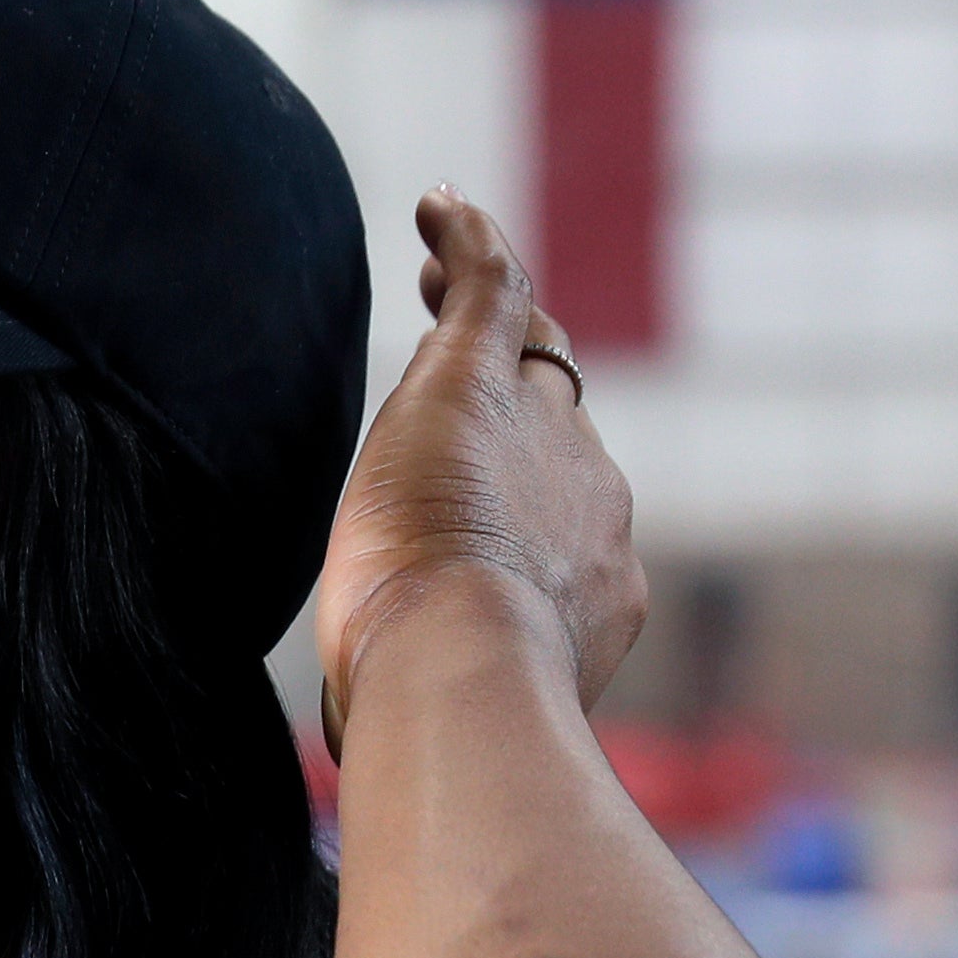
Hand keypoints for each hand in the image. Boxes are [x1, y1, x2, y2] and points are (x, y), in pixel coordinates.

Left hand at [313, 189, 645, 753]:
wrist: (464, 665)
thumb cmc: (442, 711)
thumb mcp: (443, 704)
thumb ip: (416, 702)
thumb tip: (363, 751)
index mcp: (593, 582)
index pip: (558, 516)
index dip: (525, 491)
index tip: (484, 490)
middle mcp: (592, 499)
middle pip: (554, 427)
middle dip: (521, 391)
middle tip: (469, 350)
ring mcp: (545, 435)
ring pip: (528, 352)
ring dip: (489, 308)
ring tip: (445, 267)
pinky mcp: (481, 380)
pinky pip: (492, 289)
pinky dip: (465, 247)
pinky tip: (436, 207)